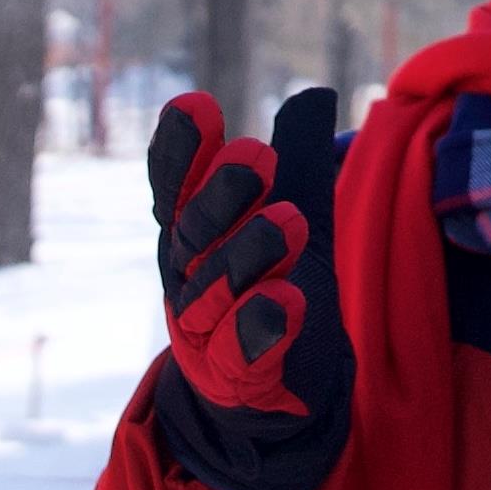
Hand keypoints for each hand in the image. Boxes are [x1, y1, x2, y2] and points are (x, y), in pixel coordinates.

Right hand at [145, 87, 355, 489]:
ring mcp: (208, 334)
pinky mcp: (240, 379)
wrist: (277, 397)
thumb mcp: (298, 218)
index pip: (177, 190)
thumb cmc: (272, 291)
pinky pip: (244, 352)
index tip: (196, 106)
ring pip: (218, 291)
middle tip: (256, 153)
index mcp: (193, 237)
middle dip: (221, 193)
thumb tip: (314, 92)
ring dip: (250, 254)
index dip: (182, 151)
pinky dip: (262, 327)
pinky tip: (287, 300)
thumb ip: (301, 161)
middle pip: (195, 234)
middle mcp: (188, 282)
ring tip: (286, 221)